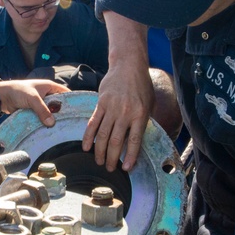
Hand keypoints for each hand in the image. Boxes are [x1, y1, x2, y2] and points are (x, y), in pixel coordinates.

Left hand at [0, 79, 68, 126]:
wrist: (2, 96)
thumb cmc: (18, 91)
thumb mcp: (33, 99)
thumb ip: (42, 110)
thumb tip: (52, 123)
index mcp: (49, 86)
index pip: (65, 92)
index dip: (72, 100)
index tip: (78, 111)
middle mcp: (46, 94)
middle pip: (58, 104)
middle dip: (62, 112)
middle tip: (70, 123)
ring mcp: (40, 103)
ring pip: (50, 112)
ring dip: (52, 118)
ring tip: (61, 128)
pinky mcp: (34, 110)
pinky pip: (42, 116)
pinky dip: (44, 121)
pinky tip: (49, 129)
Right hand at [82, 12, 152, 170]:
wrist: (128, 66)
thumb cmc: (141, 85)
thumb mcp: (149, 103)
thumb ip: (143, 120)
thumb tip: (137, 139)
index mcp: (140, 115)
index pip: (134, 141)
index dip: (130, 157)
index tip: (127, 169)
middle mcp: (125, 113)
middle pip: (116, 141)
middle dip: (112, 158)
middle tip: (109, 169)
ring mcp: (111, 108)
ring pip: (102, 135)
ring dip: (99, 151)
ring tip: (99, 161)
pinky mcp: (101, 104)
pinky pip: (93, 123)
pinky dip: (88, 137)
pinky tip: (86, 147)